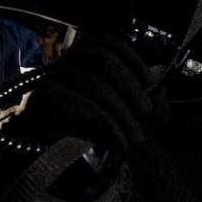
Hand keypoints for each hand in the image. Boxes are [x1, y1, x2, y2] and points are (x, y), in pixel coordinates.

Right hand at [11, 33, 167, 153]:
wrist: (55, 158)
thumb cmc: (96, 132)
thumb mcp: (131, 119)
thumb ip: (152, 106)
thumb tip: (160, 92)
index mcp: (84, 56)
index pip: (108, 42)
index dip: (132, 59)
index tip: (150, 82)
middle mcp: (65, 59)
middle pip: (103, 60)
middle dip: (131, 88)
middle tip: (146, 113)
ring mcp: (50, 76)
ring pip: (94, 85)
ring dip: (121, 113)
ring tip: (135, 138)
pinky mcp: (40, 97)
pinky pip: (77, 104)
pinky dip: (105, 123)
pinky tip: (118, 141)